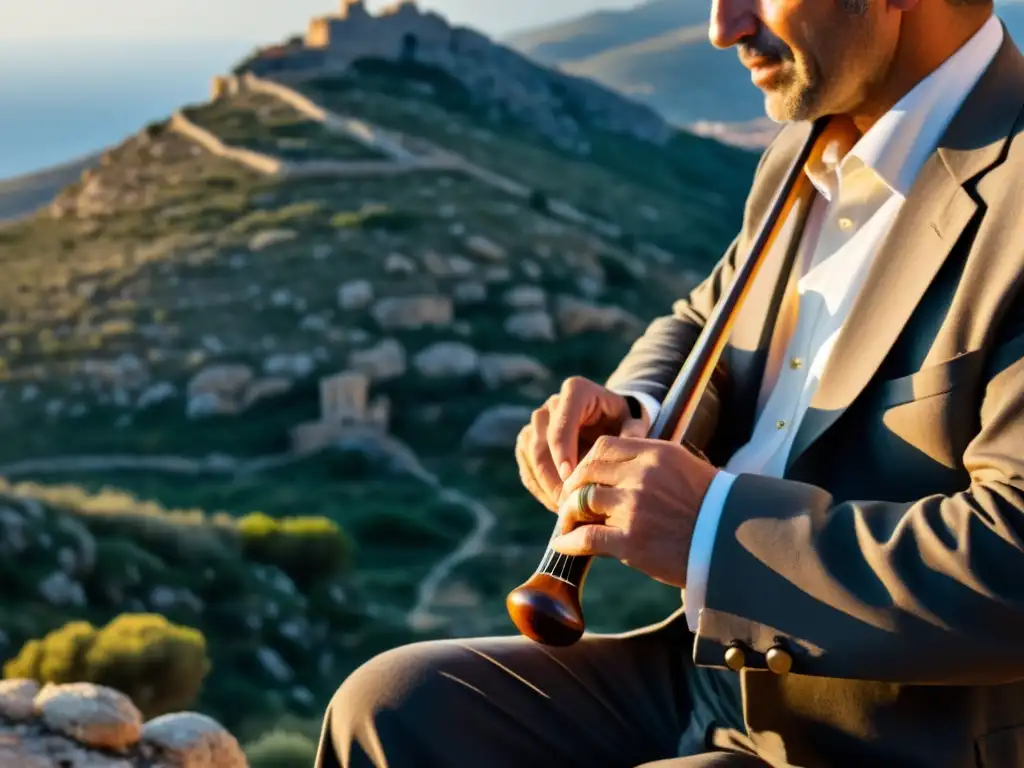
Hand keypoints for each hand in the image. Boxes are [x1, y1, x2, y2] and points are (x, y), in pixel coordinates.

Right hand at [515, 377, 647, 512]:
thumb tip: (629, 443)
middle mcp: (551, 404)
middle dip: (552, 477)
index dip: (562, 452)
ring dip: (545, 485)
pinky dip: (539, 489)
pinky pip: (527, 468)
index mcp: (576, 392)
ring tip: (565, 508)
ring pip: (530, 457)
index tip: (571, 479)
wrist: (608, 425)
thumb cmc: (622, 425)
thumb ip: (632, 434)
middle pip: (540, 443)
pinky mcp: (528, 442)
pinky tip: (557, 504)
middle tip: (569, 503)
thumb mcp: (632, 425)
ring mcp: (536, 423)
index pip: (561, 424)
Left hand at [550, 435, 718, 588]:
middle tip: (568, 502)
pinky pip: (585, 537)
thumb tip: (614, 469)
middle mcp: (642, 475)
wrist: (735, 542)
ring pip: (581, 502)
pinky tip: (563, 545)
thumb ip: (649, 462)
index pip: (604, 447)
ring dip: (568, 515)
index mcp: (655, 453)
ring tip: (566, 524)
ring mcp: (634, 507)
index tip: (582, 477)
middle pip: (587, 473)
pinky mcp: (631, 541)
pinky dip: (568, 541)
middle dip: (572, 488)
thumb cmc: (712, 508)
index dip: (586, 462)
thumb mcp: (683, 468)